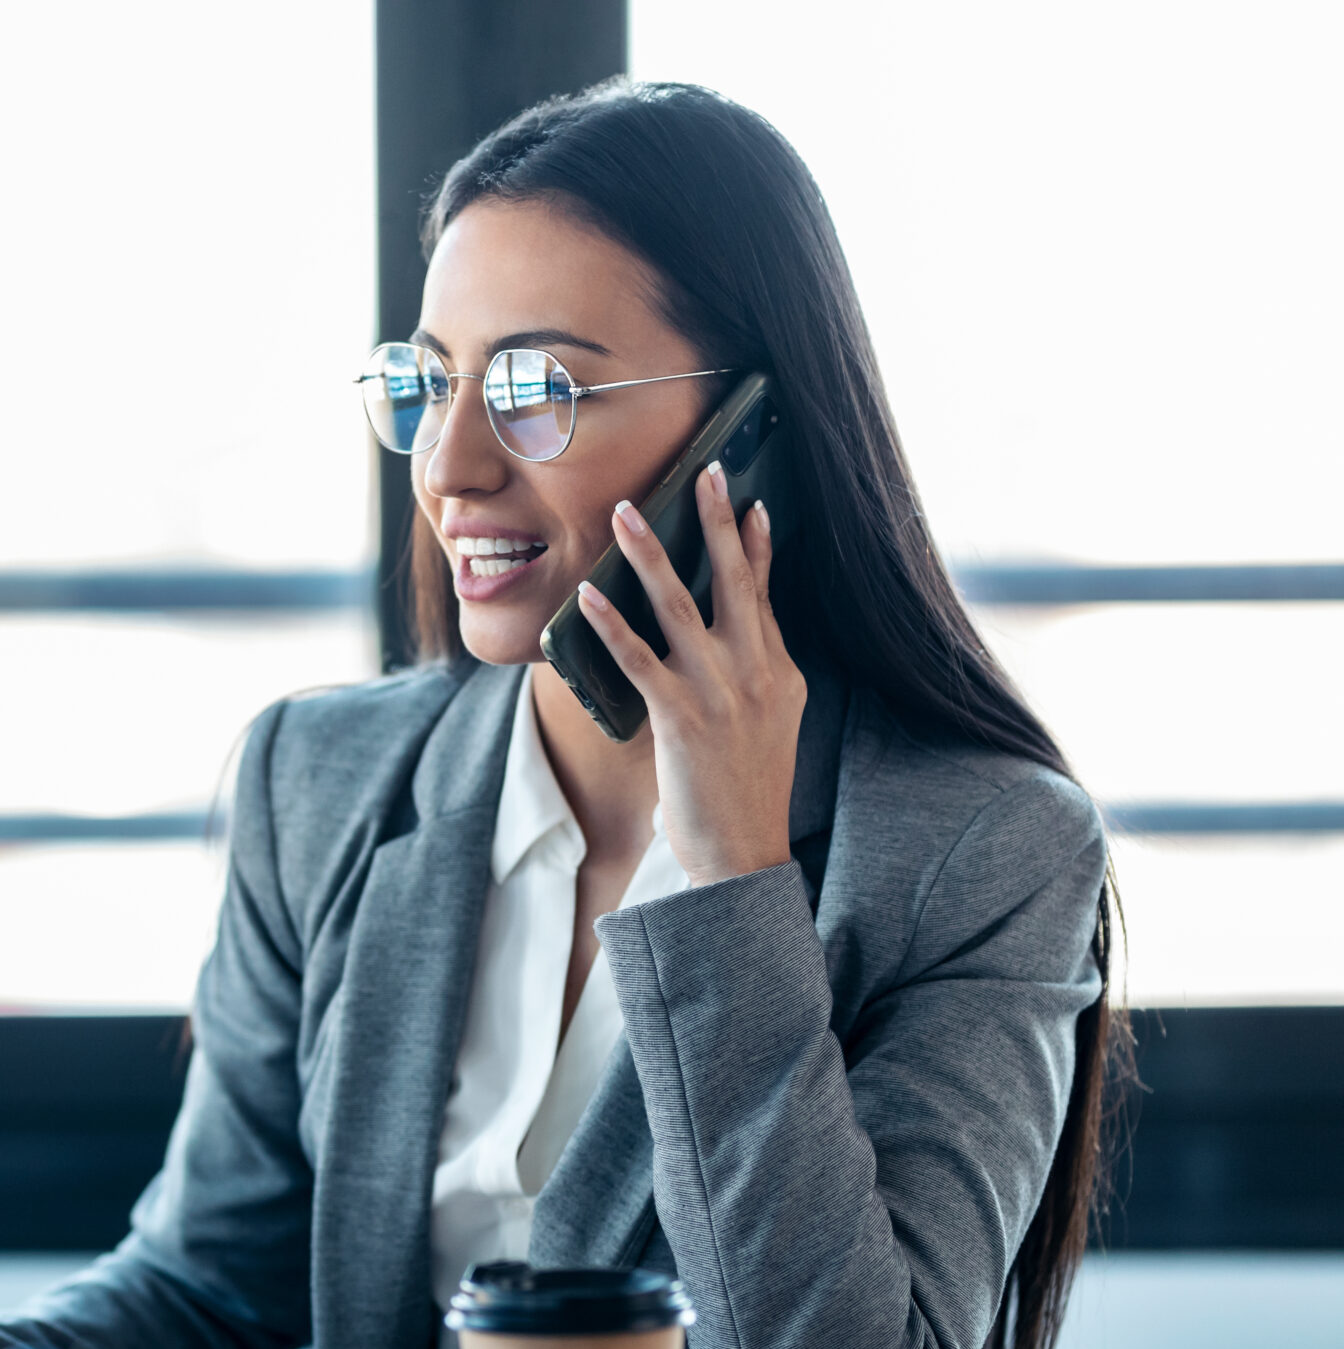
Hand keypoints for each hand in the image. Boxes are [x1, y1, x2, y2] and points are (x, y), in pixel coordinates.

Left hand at [574, 462, 805, 884]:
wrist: (744, 853)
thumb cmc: (746, 792)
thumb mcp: (772, 724)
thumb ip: (759, 676)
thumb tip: (745, 639)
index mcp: (780, 672)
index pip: (765, 596)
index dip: (758, 548)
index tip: (753, 503)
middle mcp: (756, 672)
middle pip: (736, 582)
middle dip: (720, 523)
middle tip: (708, 472)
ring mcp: (721, 693)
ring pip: (682, 607)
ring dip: (652, 555)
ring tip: (627, 513)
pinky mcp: (682, 717)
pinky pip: (640, 659)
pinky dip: (613, 624)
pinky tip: (590, 595)